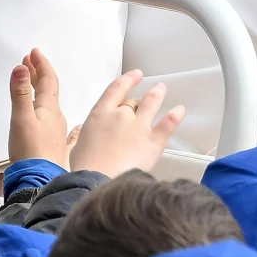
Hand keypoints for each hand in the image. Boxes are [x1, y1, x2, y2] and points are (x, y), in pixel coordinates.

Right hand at [8, 48, 73, 166]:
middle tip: (28, 62)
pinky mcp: (54, 147)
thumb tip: (21, 67)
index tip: (33, 52)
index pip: (47, 80)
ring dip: (41, 91)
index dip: (40, 65)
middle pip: (48, 91)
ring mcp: (57, 133)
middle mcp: (56, 118)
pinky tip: (73, 126)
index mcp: (49, 109)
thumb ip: (19, 94)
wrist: (39, 181)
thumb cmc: (30, 150)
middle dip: (38, 74)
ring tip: (33, 84)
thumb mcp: (21, 119)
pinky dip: (53, 116)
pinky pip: (58, 126)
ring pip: (50, 106)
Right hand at [70, 70, 185, 177]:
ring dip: (158, 94)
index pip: (116, 89)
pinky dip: (175, 116)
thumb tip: (88, 134)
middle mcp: (121, 115)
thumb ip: (86, 136)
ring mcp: (139, 126)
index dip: (128, 80)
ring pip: (152, 103)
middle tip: (153, 90)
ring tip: (162, 90)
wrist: (97, 181)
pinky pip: (167, 124)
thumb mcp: (77, 147)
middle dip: (143, 97)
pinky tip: (180, 110)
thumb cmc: (84, 168)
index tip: (136, 75)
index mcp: (100, 114)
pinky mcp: (153, 141)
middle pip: (134, 101)